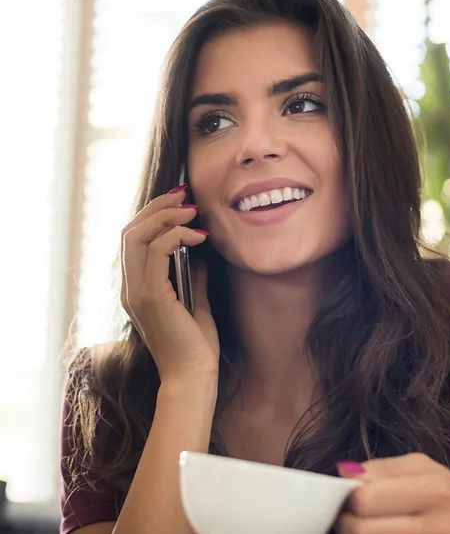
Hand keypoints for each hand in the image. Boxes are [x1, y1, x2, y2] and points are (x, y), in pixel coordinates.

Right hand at [120, 186, 219, 381]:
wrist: (193, 375)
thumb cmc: (195, 344)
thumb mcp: (195, 302)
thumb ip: (192, 277)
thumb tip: (199, 254)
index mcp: (137, 289)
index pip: (134, 241)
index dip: (153, 215)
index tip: (180, 201)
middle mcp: (130, 288)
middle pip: (130, 232)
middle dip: (158, 207)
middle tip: (184, 195)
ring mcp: (137, 292)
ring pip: (137, 236)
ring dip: (167, 216)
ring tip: (193, 210)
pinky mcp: (151, 296)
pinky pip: (156, 251)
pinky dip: (177, 235)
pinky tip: (199, 235)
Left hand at [334, 453, 449, 533]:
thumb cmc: (447, 498)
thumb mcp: (423, 469)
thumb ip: (382, 467)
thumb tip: (344, 472)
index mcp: (436, 491)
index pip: (366, 498)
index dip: (348, 497)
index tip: (347, 496)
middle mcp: (440, 526)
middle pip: (361, 528)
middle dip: (347, 521)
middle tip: (348, 515)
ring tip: (362, 525)